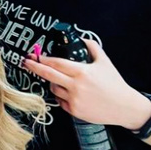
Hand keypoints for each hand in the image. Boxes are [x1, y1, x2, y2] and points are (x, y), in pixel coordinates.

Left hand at [24, 39, 148, 127]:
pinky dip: (61, 95)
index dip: (42, 58)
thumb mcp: (105, 62)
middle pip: (48, 74)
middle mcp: (75, 86)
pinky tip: (69, 93)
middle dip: (34, 67)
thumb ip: (92, 47)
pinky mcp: (74, 110)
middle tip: (26, 62)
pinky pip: (60, 101)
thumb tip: (82, 38)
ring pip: (53, 88)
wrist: (125, 107)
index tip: (34, 55)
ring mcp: (73, 99)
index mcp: (82, 72)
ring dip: (52, 83)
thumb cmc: (115, 84)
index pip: (55, 63)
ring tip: (62, 81)